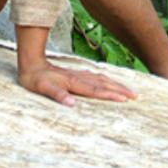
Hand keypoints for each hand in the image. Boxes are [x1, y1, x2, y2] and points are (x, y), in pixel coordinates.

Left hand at [17, 61, 137, 107]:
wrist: (31, 63)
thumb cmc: (35, 79)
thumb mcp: (42, 88)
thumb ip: (57, 95)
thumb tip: (71, 104)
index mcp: (73, 82)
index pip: (95, 90)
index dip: (110, 95)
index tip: (124, 99)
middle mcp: (79, 77)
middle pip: (104, 83)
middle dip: (120, 89)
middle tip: (135, 96)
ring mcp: (79, 75)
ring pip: (102, 79)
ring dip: (116, 84)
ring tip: (129, 90)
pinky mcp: (76, 74)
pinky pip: (97, 77)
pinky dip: (107, 80)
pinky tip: (110, 82)